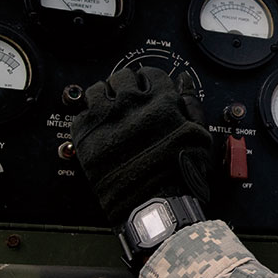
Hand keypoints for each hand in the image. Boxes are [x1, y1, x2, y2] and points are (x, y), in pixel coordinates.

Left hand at [71, 66, 211, 226]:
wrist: (156, 203)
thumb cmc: (179, 172)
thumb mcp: (197, 133)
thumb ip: (191, 102)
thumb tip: (183, 81)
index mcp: (160, 100)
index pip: (149, 75)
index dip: (148, 82)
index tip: (146, 89)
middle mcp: (131, 103)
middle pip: (121, 77)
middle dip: (125, 85)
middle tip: (126, 99)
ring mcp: (106, 118)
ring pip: (96, 90)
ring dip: (103, 96)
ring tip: (109, 110)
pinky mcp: (87, 135)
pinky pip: (80, 115)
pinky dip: (88, 119)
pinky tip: (98, 129)